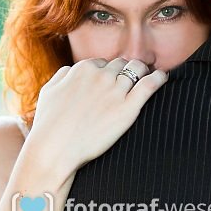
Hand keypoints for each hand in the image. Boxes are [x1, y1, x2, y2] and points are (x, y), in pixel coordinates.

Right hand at [25, 58, 167, 173]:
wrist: (55, 148)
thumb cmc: (49, 123)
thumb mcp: (49, 91)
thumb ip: (62, 75)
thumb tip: (72, 70)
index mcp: (82, 69)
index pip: (102, 62)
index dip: (107, 71)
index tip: (111, 80)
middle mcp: (100, 75)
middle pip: (121, 63)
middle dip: (125, 70)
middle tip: (131, 80)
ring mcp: (115, 90)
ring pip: (138, 69)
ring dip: (143, 71)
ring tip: (149, 76)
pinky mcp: (128, 108)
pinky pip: (150, 84)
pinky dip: (159, 78)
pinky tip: (162, 78)